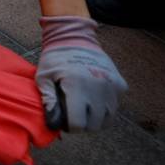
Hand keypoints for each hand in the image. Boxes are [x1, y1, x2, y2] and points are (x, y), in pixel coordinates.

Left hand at [35, 16, 127, 132]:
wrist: (74, 38)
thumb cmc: (55, 58)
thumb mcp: (43, 76)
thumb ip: (48, 100)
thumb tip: (53, 123)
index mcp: (77, 86)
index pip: (79, 123)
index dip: (70, 126)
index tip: (65, 121)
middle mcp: (98, 87)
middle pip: (95, 125)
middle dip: (83, 124)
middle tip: (74, 114)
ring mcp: (112, 86)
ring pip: (108, 118)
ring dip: (96, 118)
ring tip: (83, 108)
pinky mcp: (121, 84)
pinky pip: (115, 105)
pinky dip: (105, 107)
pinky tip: (93, 98)